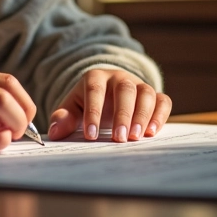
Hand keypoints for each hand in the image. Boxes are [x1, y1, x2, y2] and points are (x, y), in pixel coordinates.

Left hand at [48, 69, 171, 142]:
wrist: (107, 94)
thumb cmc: (88, 104)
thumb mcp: (73, 108)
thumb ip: (63, 118)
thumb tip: (55, 132)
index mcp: (96, 77)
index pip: (95, 90)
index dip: (93, 112)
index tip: (91, 134)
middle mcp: (119, 77)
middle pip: (124, 89)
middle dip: (122, 114)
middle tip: (118, 138)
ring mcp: (138, 85)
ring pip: (145, 93)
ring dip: (142, 115)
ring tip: (136, 137)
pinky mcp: (154, 96)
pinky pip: (162, 101)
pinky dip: (160, 115)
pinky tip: (152, 132)